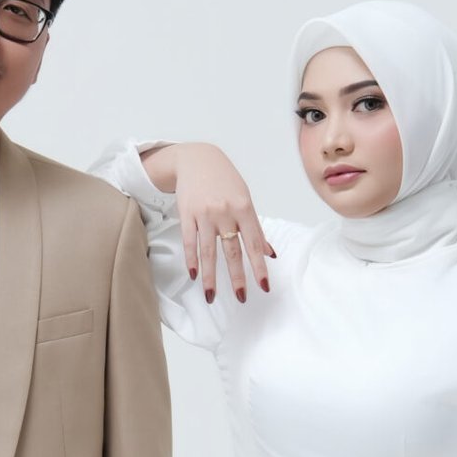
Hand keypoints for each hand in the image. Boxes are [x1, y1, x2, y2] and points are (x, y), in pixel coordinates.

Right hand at [144, 142, 275, 303]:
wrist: (197, 159)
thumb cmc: (225, 181)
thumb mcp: (245, 199)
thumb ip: (255, 227)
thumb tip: (270, 253)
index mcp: (244, 208)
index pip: (254, 243)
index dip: (260, 266)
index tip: (264, 286)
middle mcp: (225, 211)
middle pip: (232, 250)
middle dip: (237, 277)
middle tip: (241, 297)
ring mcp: (205, 213)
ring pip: (208, 250)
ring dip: (210, 276)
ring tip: (211, 296)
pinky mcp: (187, 213)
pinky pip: (189, 241)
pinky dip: (192, 259)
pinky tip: (194, 275)